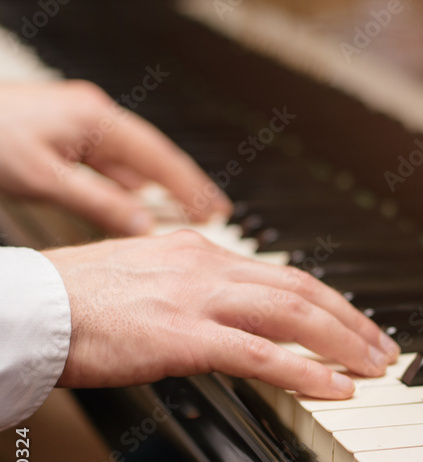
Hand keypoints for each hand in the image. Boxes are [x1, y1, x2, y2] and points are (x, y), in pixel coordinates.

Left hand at [0, 81, 230, 235]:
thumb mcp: (47, 180)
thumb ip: (101, 204)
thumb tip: (145, 226)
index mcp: (98, 120)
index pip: (160, 159)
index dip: (192, 187)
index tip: (217, 210)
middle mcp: (95, 116)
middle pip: (152, 156)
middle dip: (182, 186)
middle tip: (211, 213)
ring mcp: (80, 122)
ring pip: (130, 160)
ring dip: (153, 187)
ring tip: (179, 214)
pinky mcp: (65, 132)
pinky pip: (108, 161)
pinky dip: (125, 183)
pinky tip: (132, 202)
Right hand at [43, 231, 400, 397]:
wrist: (25, 310)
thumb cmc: (75, 304)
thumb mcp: (146, 283)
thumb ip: (193, 294)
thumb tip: (230, 320)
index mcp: (198, 252)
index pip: (283, 273)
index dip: (329, 300)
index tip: (355, 322)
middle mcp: (205, 266)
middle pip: (301, 289)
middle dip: (351, 320)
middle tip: (383, 348)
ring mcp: (195, 299)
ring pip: (292, 314)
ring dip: (343, 342)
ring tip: (374, 367)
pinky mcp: (181, 336)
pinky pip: (259, 354)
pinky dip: (305, 371)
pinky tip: (335, 388)